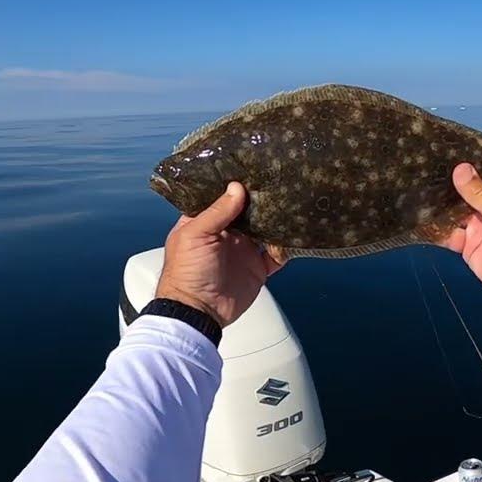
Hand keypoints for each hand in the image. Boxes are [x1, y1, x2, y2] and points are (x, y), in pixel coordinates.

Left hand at [155, 182, 283, 326]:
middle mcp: (226, 234)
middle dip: (261, 200)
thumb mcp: (196, 235)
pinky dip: (286, 247)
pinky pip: (276, 255)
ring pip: (266, 230)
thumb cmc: (187, 273)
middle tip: (278, 182)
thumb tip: (237, 187)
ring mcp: (243, 251)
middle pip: (248, 211)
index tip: (252, 169)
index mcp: (206, 222)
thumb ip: (217, 211)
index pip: (222, 198)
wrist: (199, 312)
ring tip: (291, 204)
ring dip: (276, 221)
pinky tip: (294, 237)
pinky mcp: (257, 268)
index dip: (234, 185)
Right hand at [439, 163, 481, 308]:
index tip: (447, 160)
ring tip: (424, 198)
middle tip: (428, 178)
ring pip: (457, 215)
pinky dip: (440, 231)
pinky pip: (452, 236)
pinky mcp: (471, 247)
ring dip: (443, 211)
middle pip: (469, 196)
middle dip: (452, 191)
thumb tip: (460, 168)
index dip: (469, 172)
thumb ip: (479, 191)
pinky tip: (427, 222)